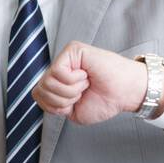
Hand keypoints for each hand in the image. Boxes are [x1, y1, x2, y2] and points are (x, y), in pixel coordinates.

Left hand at [33, 41, 149, 125]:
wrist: (125, 93)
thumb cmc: (106, 100)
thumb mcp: (72, 112)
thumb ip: (53, 104)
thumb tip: (39, 91)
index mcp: (59, 83)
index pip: (38, 95)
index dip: (54, 106)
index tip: (75, 103)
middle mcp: (60, 68)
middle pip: (40, 90)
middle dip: (62, 100)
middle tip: (82, 93)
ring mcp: (66, 58)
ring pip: (48, 82)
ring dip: (70, 90)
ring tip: (85, 84)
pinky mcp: (73, 50)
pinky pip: (58, 72)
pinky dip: (74, 80)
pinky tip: (86, 75)